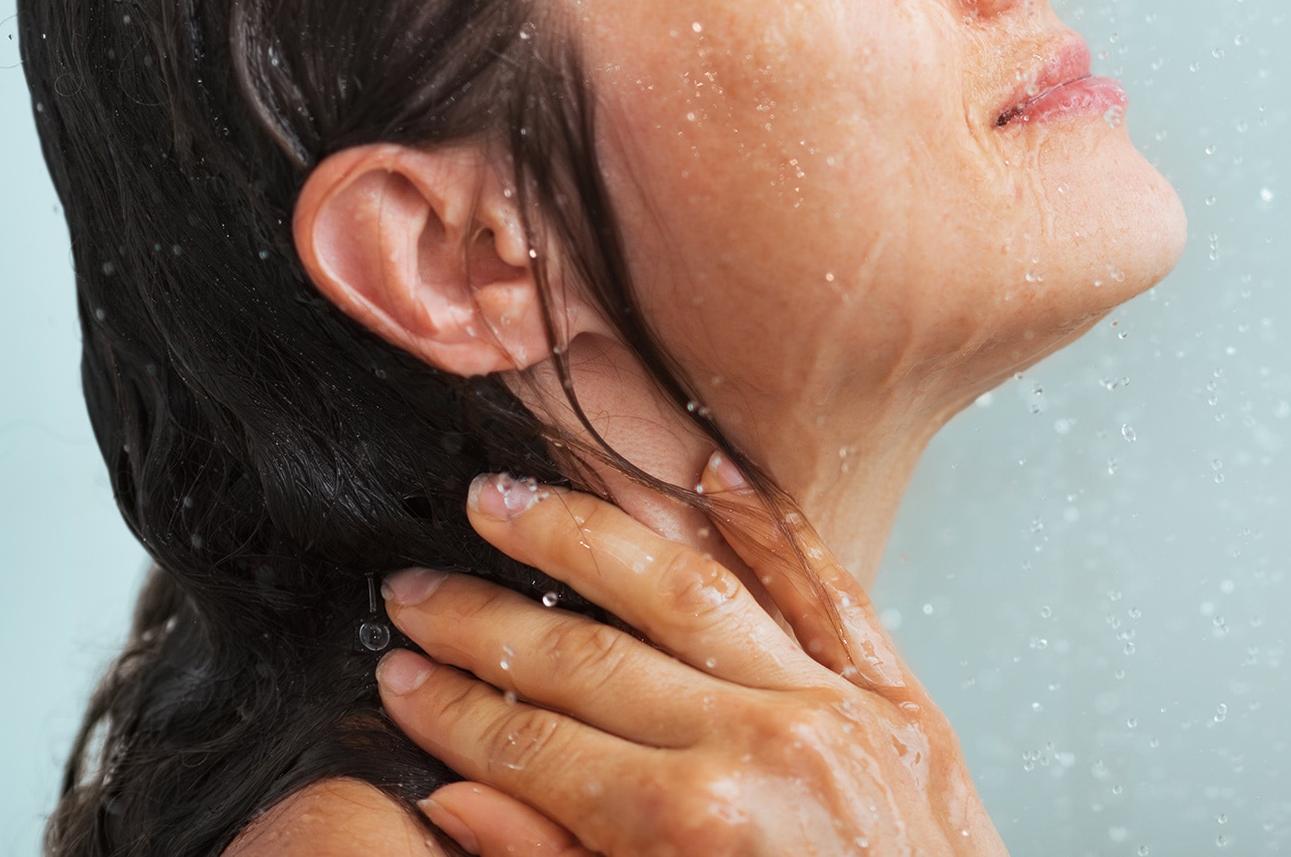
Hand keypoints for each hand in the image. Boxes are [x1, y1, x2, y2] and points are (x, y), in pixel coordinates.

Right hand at [375, 457, 1003, 856]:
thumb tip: (452, 800)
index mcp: (691, 824)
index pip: (533, 745)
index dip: (450, 707)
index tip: (394, 672)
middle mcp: (762, 745)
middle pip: (590, 657)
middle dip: (486, 619)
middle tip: (415, 585)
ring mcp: (836, 706)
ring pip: (689, 588)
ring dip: (587, 535)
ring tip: (511, 501)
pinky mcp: (896, 695)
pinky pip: (821, 586)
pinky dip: (763, 523)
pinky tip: (707, 470)